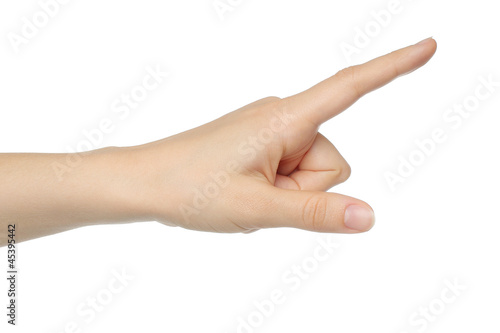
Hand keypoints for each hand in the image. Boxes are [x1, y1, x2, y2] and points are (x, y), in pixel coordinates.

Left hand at [134, 38, 436, 233]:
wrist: (147, 181)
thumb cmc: (192, 187)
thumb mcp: (259, 207)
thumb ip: (317, 212)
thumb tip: (369, 216)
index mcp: (284, 119)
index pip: (349, 88)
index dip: (393, 68)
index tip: (428, 48)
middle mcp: (282, 117)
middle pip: (331, 160)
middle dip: (306, 188)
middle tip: (261, 194)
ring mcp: (271, 130)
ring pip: (312, 170)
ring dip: (289, 191)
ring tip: (249, 192)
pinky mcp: (263, 142)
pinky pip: (292, 170)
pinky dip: (278, 188)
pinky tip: (247, 189)